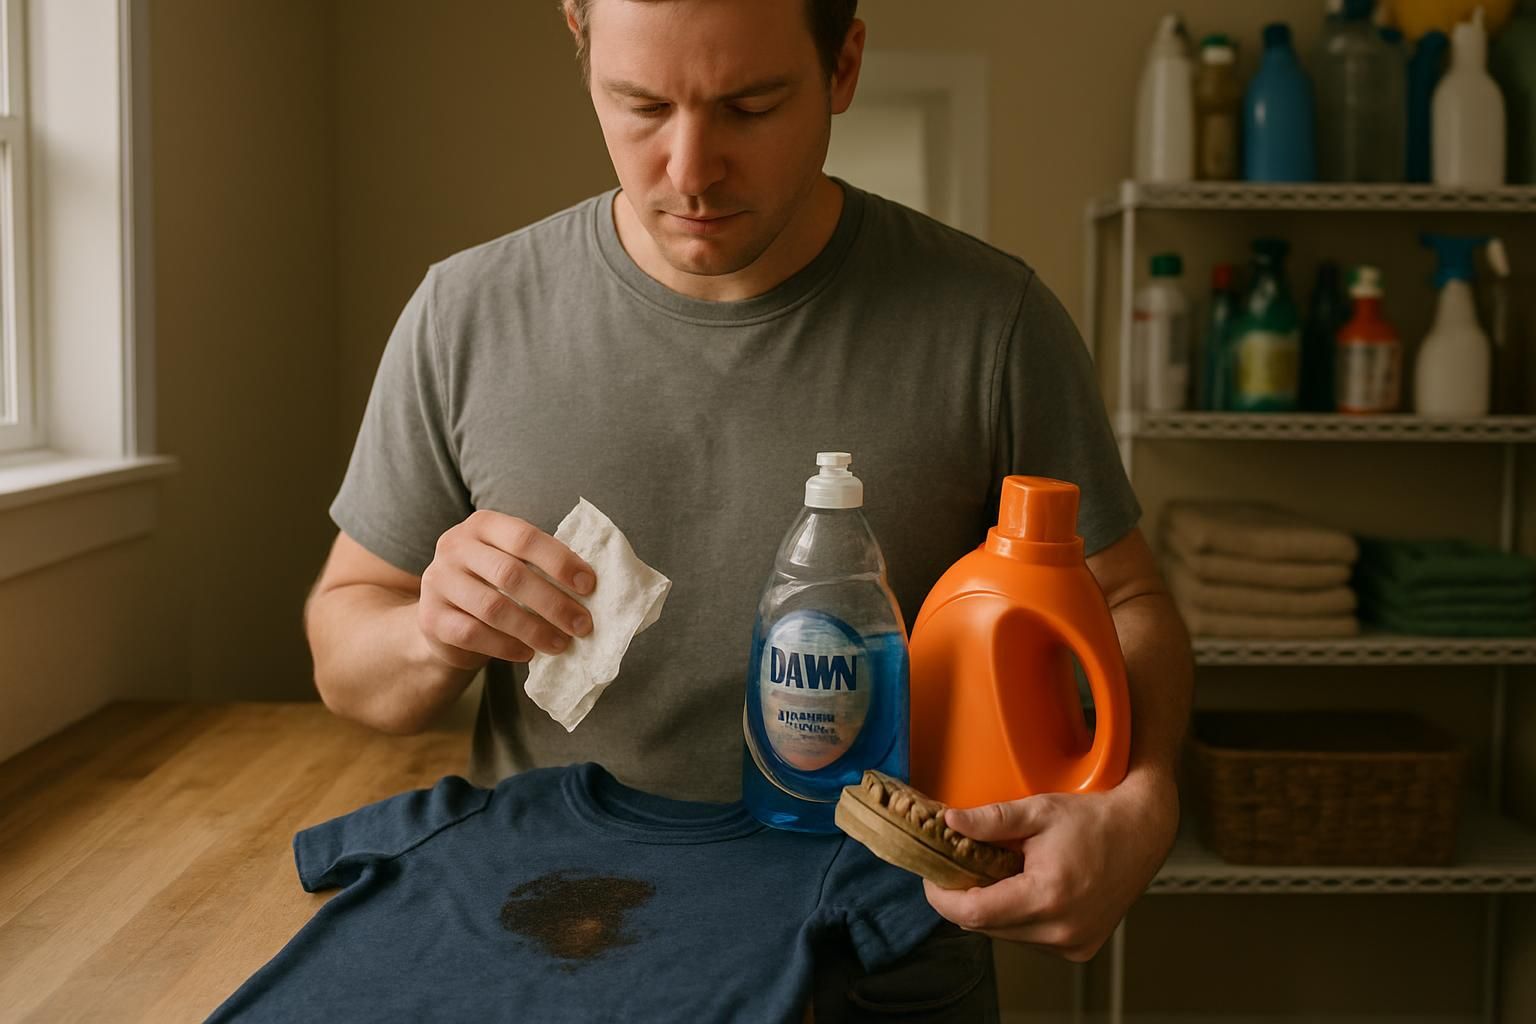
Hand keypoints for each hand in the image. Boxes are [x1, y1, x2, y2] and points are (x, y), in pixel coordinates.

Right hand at [418, 510, 596, 669]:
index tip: (589, 586)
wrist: (444, 618)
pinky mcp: (431, 618)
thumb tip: (588, 588)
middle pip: (510, 574)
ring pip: (493, 608)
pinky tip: (528, 653)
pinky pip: (473, 634)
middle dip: (553, 602)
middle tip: (582, 625)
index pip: (525, 537)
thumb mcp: (511, 562)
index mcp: (483, 525)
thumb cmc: (491, 585)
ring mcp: (438, 581)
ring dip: (534, 629)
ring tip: (561, 644)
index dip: (560, 561)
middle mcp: (455, 546)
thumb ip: (540, 567)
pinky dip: (506, 646)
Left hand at [922, 772, 1178, 961]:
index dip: (943, 897)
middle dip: (965, 898)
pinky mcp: (1078, 948)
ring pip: (1006, 935)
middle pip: (986, 926)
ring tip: (998, 872)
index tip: (930, 877)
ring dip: (993, 909)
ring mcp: (1072, 943)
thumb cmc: (1093, 817)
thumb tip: (949, 821)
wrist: (1142, 832)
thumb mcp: (1038, 809)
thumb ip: (991, 820)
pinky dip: (1017, 917)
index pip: (974, 913)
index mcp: (1048, 896)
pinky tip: (1025, 887)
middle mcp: (1061, 929)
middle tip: (959, 866)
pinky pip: (1029, 938)